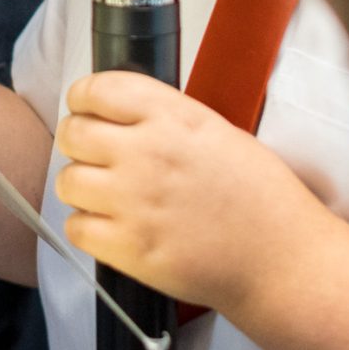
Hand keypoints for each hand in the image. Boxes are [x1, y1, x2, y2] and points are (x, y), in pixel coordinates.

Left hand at [56, 74, 329, 316]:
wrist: (281, 260)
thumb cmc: (261, 197)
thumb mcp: (218, 132)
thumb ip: (166, 119)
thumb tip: (119, 114)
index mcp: (173, 118)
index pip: (96, 89)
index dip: (84, 99)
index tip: (88, 109)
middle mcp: (147, 154)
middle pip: (72, 134)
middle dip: (79, 142)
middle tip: (96, 157)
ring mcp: (134, 202)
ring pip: (67, 182)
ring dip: (82, 187)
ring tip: (107, 196)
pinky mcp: (128, 248)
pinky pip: (75, 228)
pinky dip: (88, 228)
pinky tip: (112, 227)